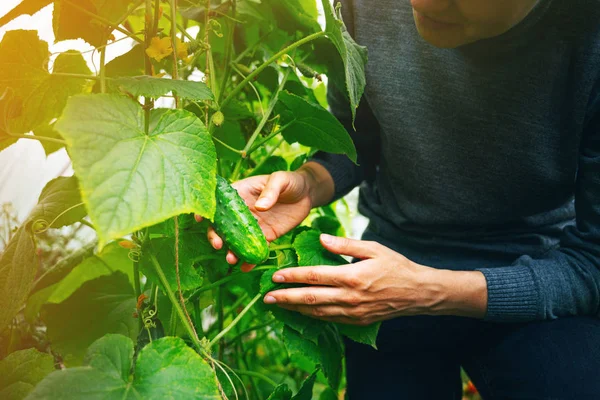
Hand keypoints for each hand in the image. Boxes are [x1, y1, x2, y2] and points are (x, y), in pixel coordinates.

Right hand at [196, 169, 317, 269]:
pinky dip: (250, 259)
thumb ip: (270, 191)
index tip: (200, 219)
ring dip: (231, 251)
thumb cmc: (290, 181)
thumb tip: (259, 207)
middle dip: (216, 236)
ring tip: (231, 259)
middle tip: (218, 245)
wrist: (308, 194)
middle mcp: (242, 211)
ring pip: (237, 240)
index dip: (208, 210)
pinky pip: (255, 249)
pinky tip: (246, 267)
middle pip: (223, 225)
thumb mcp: (280, 179)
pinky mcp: (266, 236)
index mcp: (241, 193)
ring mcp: (253, 225)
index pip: (219, 202)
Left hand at [263, 234, 487, 324]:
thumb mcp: (373, 248)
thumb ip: (345, 245)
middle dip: (285, 298)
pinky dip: (312, 316)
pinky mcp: (356, 321)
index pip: (314, 277)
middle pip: (310, 299)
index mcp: (351, 277)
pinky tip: (301, 312)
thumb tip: (320, 240)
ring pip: (317, 313)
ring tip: (278, 305)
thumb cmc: (396, 266)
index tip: (275, 276)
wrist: (418, 293)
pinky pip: (329, 319)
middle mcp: (349, 297)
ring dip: (295, 310)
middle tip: (267, 297)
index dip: (292, 277)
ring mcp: (352, 312)